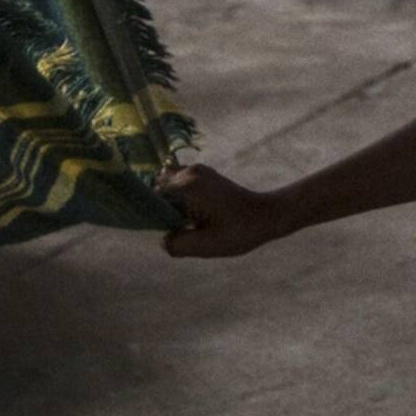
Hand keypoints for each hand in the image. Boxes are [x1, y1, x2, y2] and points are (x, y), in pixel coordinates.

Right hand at [156, 165, 298, 258]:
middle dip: (160, 209)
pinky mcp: (205, 175)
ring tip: (183, 224)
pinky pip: (181, 185)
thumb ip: (178, 245)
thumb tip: (162, 240)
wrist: (267, 215)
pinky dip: (181, 200)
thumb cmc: (239, 231)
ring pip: (169, 186)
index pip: (152, 195)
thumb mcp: (206, 245)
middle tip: (173, 229)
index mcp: (188, 185)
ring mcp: (198, 170)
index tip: (153, 229)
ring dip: (171, 204)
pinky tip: (191, 218)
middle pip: (158, 188)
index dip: (147, 213)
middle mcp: (190, 171)